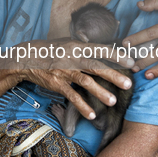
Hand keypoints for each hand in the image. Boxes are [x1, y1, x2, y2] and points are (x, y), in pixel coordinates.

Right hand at [17, 39, 133, 120]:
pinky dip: (82, 106)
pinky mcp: (56, 84)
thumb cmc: (51, 49)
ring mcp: (63, 71)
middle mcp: (71, 57)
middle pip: (95, 66)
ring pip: (84, 81)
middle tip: (128, 84)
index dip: (115, 56)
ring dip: (99, 92)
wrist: (26, 58)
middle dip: (113, 75)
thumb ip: (86, 46)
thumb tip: (106, 47)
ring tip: (113, 101)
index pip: (99, 49)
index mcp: (77, 46)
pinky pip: (71, 96)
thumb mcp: (68, 42)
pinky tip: (92, 114)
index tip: (131, 62)